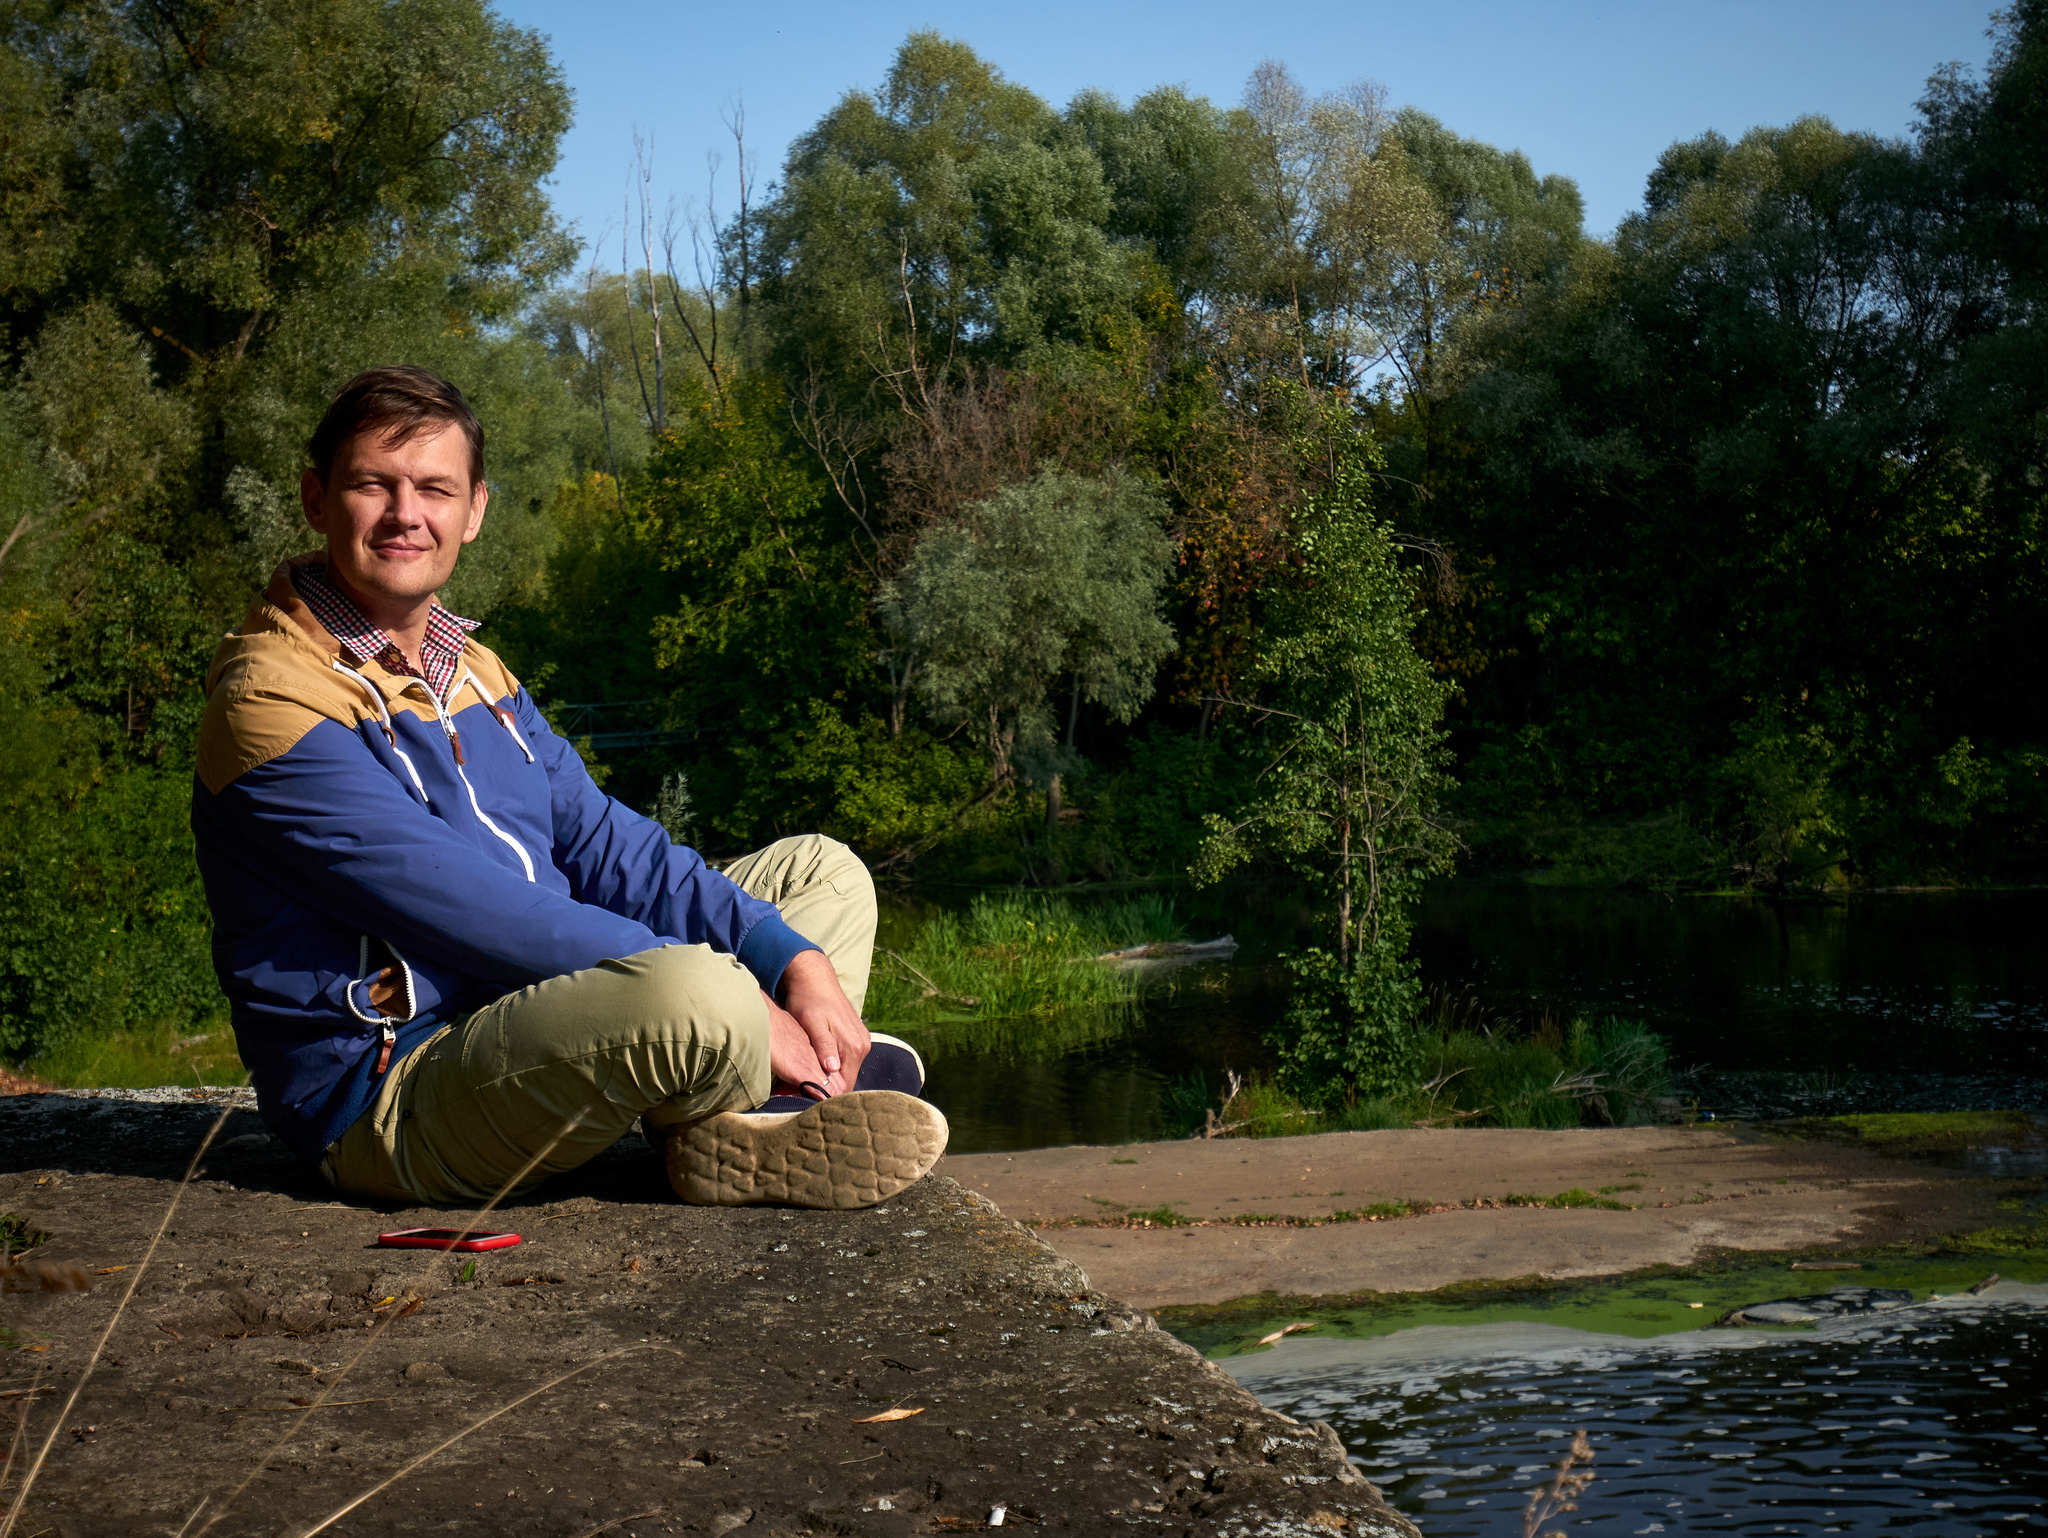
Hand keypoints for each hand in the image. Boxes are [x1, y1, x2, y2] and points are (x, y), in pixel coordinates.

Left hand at [775, 948, 869, 1096]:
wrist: (815, 979)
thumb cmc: (808, 1000)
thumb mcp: (812, 1023)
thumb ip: (824, 1045)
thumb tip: (833, 1069)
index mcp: (854, 1045)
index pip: (846, 1085)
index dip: (825, 1094)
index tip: (803, 1095)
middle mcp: (862, 1045)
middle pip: (847, 1081)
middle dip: (825, 1087)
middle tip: (797, 1088)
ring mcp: (860, 1042)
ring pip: (845, 1072)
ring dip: (827, 1077)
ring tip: (802, 1077)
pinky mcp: (855, 1038)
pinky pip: (845, 1061)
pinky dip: (830, 1066)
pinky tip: (813, 1063)